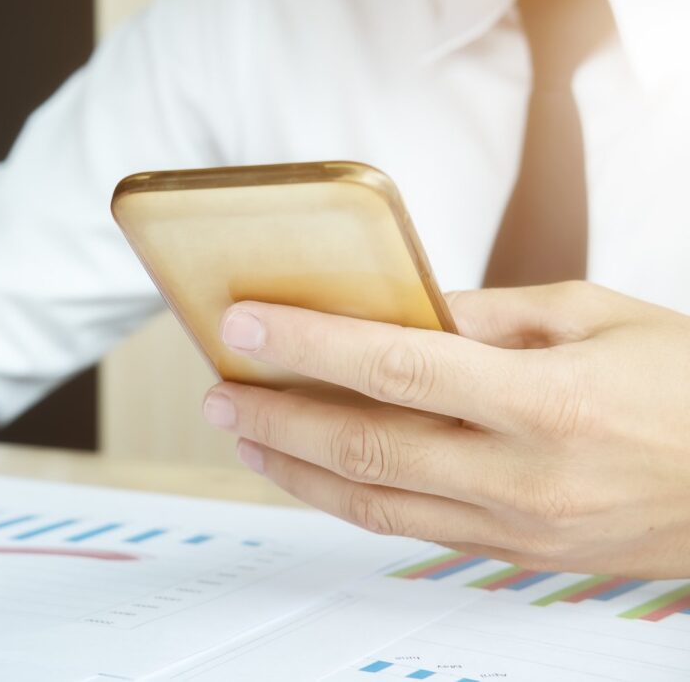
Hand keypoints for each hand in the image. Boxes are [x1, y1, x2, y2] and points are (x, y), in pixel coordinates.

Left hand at [202, 282, 689, 577]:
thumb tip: (402, 306)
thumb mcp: (599, 317)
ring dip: (295, 469)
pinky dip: (349, 498)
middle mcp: (525, 476)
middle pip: (366, 446)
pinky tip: (314, 471)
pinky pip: (411, 527)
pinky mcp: (516, 555)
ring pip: (374, 503)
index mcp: (550, 401)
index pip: (397, 366)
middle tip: (219, 390)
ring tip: (244, 435)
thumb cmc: (689, 386)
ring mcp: (518, 528)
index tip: (244, 326)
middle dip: (277, 417)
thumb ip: (492, 314)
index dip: (309, 344)